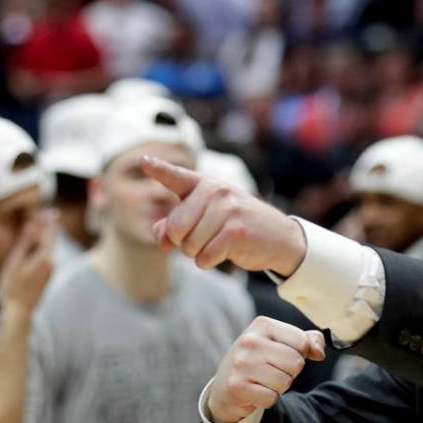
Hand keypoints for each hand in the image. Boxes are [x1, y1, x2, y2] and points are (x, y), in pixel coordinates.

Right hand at [0, 210, 56, 316]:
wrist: (20, 312)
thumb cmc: (13, 287)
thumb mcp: (16, 262)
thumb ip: (25, 243)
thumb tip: (33, 226)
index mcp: (45, 258)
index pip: (50, 235)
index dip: (49, 222)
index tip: (52, 211)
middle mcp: (50, 263)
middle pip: (50, 241)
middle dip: (48, 228)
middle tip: (49, 214)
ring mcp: (49, 271)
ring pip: (47, 250)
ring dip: (44, 238)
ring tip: (41, 226)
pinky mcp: (45, 277)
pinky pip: (44, 258)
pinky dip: (41, 249)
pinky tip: (36, 247)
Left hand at [140, 156, 306, 274]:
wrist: (279, 237)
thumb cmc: (236, 226)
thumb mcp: (206, 219)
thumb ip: (175, 225)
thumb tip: (161, 239)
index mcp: (205, 184)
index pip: (176, 176)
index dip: (158, 169)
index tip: (144, 160)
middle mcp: (215, 191)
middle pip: (175, 228)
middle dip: (183, 242)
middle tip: (203, 239)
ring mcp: (227, 210)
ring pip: (189, 246)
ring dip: (198, 254)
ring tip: (217, 244)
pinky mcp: (236, 232)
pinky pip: (204, 257)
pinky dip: (209, 262)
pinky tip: (224, 253)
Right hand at [208, 317, 325, 422]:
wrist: (225, 386)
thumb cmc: (260, 361)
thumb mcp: (281, 343)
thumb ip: (307, 341)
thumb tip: (320, 353)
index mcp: (263, 324)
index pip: (302, 342)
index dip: (300, 354)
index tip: (283, 356)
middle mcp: (249, 341)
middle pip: (296, 363)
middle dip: (290, 372)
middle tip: (272, 371)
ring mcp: (241, 364)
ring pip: (285, 382)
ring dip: (279, 387)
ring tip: (263, 381)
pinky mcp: (236, 386)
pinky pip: (272, 398)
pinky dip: (268, 399)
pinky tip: (255, 392)